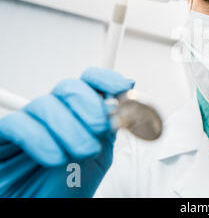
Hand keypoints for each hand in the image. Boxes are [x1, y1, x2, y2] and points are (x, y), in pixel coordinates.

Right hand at [0, 67, 134, 196]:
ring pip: (45, 104)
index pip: (89, 83)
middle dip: (89, 104)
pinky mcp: (5, 138)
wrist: (44, 208)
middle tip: (100, 127)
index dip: (105, 79)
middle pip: (68, 89)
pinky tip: (55, 158)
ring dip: (69, 127)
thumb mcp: (98, 158)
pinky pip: (17, 124)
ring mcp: (29, 124)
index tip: (121, 87)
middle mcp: (54, 115)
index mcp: (78, 116)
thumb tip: (122, 102)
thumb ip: (109, 129)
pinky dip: (40, 139)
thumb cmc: (68, 188)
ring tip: (82, 151)